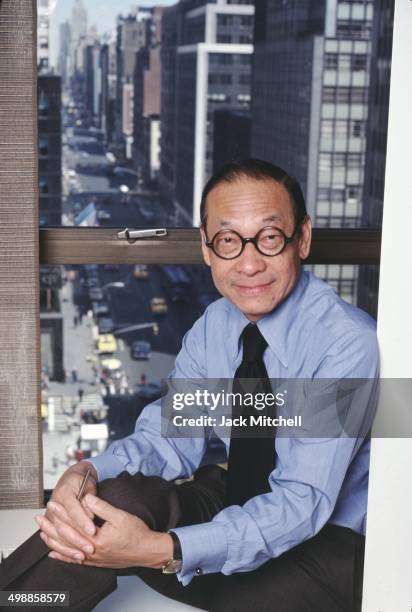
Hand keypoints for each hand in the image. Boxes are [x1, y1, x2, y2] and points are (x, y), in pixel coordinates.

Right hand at [35, 462, 97, 561]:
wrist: (72, 476)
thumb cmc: (83, 480)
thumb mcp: (89, 486)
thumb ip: (89, 500)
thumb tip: (91, 515)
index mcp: (65, 492)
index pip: (73, 510)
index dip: (83, 521)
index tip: (93, 531)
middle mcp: (55, 503)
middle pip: (64, 525)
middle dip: (77, 539)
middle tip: (90, 548)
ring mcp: (50, 514)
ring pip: (57, 535)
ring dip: (68, 548)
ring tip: (81, 556)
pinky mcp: (51, 521)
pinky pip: (53, 538)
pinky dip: (60, 548)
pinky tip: (69, 555)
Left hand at [47, 494, 172, 569]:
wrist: (147, 550)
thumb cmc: (136, 533)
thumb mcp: (120, 515)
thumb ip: (102, 507)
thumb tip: (86, 499)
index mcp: (96, 539)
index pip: (73, 524)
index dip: (62, 513)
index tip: (53, 504)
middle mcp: (91, 552)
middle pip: (66, 538)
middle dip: (52, 526)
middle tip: (40, 517)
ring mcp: (93, 559)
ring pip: (67, 551)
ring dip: (53, 541)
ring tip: (42, 533)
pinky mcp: (96, 562)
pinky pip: (75, 561)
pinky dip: (63, 557)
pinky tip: (54, 554)